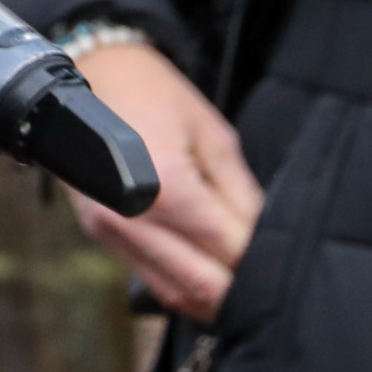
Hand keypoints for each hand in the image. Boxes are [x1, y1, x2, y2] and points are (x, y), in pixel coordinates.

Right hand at [65, 40, 262, 319]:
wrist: (86, 76)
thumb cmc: (154, 95)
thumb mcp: (213, 136)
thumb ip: (242, 194)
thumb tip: (265, 242)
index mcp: (165, 187)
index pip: (230, 251)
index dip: (263, 261)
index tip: (285, 256)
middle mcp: (130, 218)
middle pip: (201, 286)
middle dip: (240, 289)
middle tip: (268, 277)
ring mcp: (108, 229)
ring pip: (175, 293)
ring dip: (212, 296)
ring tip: (240, 280)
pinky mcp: (99, 233)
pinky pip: (151, 277)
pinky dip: (184, 284)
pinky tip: (207, 272)